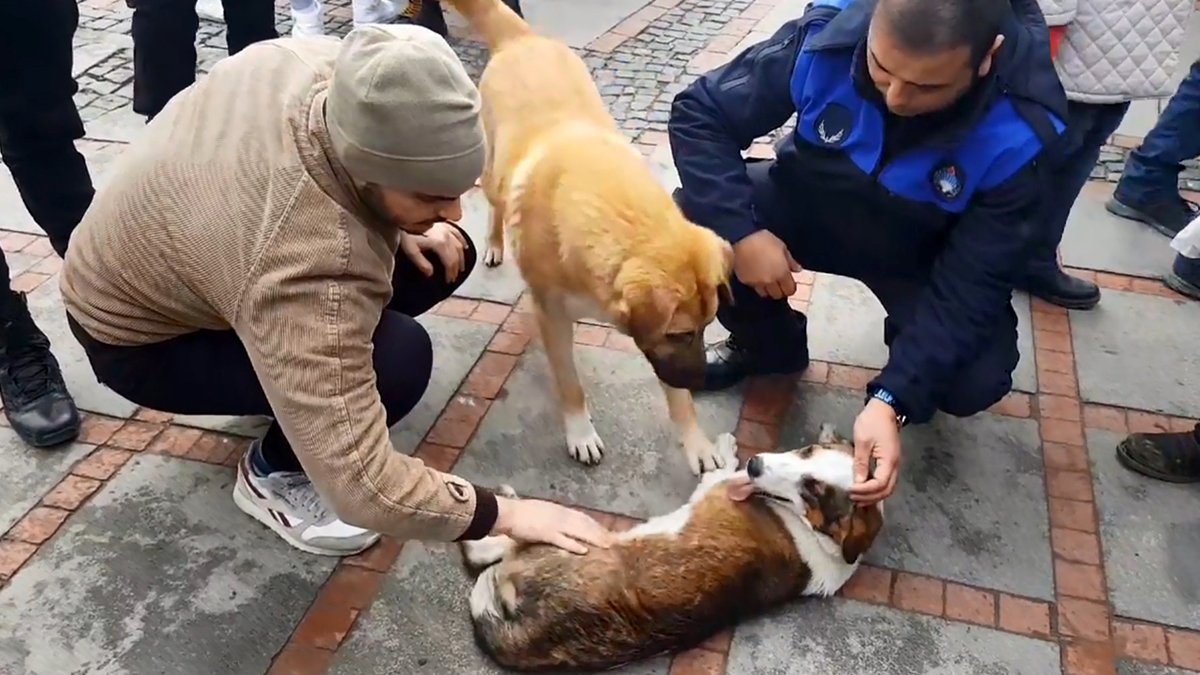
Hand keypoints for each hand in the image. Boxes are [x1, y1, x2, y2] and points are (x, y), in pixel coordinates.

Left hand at [400, 222, 467, 282]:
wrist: (404, 215)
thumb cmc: (406, 233)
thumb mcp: (410, 250)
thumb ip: (422, 263)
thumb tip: (431, 274)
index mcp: (440, 243)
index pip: (449, 261)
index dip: (450, 273)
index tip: (449, 281)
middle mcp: (447, 235)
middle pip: (456, 254)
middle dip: (456, 268)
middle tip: (454, 277)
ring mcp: (447, 228)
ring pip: (459, 244)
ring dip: (461, 257)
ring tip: (461, 267)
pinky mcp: (444, 223)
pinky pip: (458, 233)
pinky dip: (463, 241)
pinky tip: (465, 247)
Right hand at [491, 497, 614, 554]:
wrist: (507, 513)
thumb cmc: (519, 513)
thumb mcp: (539, 511)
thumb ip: (550, 516)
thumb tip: (558, 522)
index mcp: (557, 509)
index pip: (581, 516)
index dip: (594, 524)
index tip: (604, 531)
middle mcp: (559, 515)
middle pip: (584, 523)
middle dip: (599, 532)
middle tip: (612, 541)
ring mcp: (554, 524)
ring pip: (579, 531)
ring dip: (594, 538)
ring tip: (606, 546)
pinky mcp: (546, 533)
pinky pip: (563, 540)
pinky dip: (574, 545)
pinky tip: (584, 551)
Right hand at [732, 230, 801, 299]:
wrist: (741, 239)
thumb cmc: (763, 240)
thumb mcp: (781, 247)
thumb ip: (790, 261)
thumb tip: (797, 269)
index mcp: (782, 273)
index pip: (790, 290)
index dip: (790, 287)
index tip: (789, 283)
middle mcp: (770, 281)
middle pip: (777, 295)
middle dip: (779, 290)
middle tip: (778, 282)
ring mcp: (757, 283)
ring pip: (765, 294)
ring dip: (767, 289)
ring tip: (766, 280)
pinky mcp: (746, 281)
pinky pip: (754, 287)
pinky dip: (757, 284)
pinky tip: (756, 275)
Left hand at [849, 398, 901, 503]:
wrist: (884, 409)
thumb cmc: (872, 422)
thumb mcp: (862, 442)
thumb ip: (860, 463)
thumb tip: (857, 482)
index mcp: (889, 460)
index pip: (879, 484)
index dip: (865, 491)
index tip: (850, 491)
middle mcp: (895, 465)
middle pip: (887, 490)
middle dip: (870, 497)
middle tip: (853, 499)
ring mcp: (894, 464)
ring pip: (888, 487)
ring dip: (874, 495)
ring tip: (858, 498)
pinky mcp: (890, 462)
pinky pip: (886, 481)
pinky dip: (876, 489)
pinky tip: (865, 489)